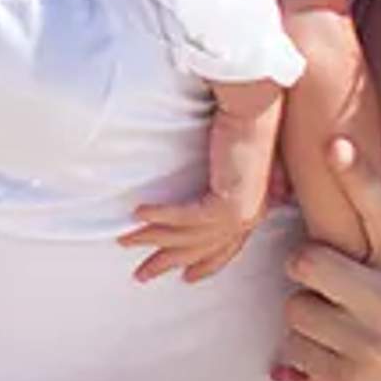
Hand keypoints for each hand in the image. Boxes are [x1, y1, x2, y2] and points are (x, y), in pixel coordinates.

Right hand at [120, 76, 284, 284]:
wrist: (255, 105)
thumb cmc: (245, 123)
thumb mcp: (235, 159)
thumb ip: (227, 179)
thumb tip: (214, 186)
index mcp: (253, 207)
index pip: (225, 246)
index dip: (203, 263)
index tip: (184, 276)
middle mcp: (249, 215)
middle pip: (201, 249)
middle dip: (168, 262)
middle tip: (141, 275)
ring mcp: (240, 212)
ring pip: (187, 236)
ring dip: (153, 239)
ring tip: (125, 241)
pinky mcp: (228, 202)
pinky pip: (185, 217)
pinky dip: (160, 216)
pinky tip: (137, 214)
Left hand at [272, 137, 380, 380]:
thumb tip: (345, 192)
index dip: (357, 176)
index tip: (336, 144)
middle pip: (308, 259)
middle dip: (306, 271)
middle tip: (327, 285)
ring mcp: (371, 343)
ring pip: (295, 307)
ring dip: (307, 319)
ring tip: (342, 333)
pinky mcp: (347, 378)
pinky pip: (294, 349)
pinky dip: (305, 356)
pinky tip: (339, 362)